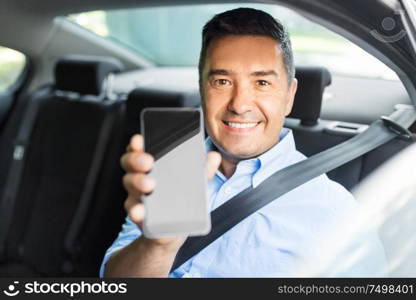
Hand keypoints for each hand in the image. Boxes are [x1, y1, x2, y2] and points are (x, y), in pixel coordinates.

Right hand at [120, 134, 220, 250]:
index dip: (137, 143)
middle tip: (149, 162)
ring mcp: (137, 195)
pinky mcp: (138, 214)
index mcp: (154, 165)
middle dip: (137, 159)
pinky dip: (136, 210)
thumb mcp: (195, 184)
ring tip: (149, 185)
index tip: (139, 139)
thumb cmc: (182, 201)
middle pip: (130, 162)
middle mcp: (141, 177)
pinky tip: (141, 211)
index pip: (141, 149)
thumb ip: (202, 170)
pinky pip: (133, 210)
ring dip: (137, 181)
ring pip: (129, 184)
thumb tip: (215, 156)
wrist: (175, 230)